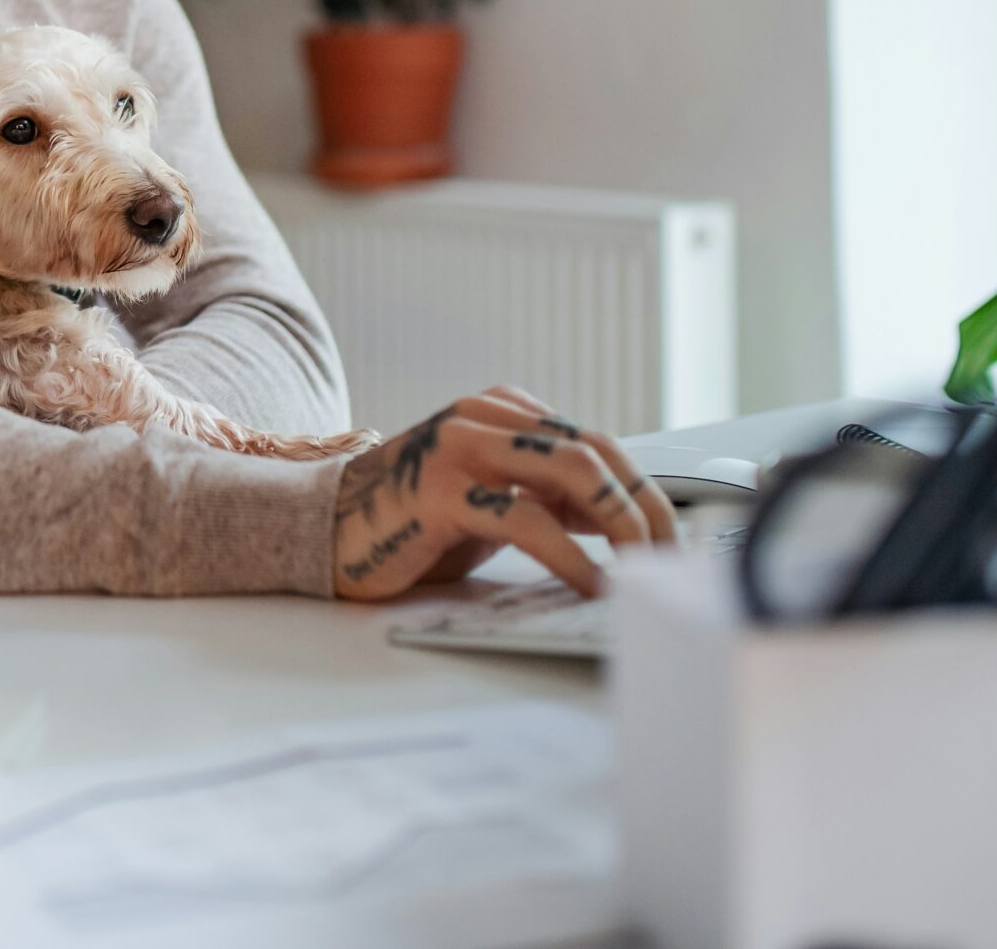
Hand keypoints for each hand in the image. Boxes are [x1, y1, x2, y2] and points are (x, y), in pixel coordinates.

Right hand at [329, 386, 678, 600]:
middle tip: (669, 561)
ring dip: (622, 527)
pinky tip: (590, 585)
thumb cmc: (411, 523)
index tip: (673, 540)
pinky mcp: (441, 492)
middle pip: (594, 452)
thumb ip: (550, 495)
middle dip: (644, 509)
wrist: (322, 529)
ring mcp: (460, 449)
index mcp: (500, 411)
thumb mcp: (492, 498)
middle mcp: (483, 418)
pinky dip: (572, 557)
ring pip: (572, 472)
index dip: (645, 492)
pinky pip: (526, 520)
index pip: (597, 443)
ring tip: (642, 572)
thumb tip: (629, 523)